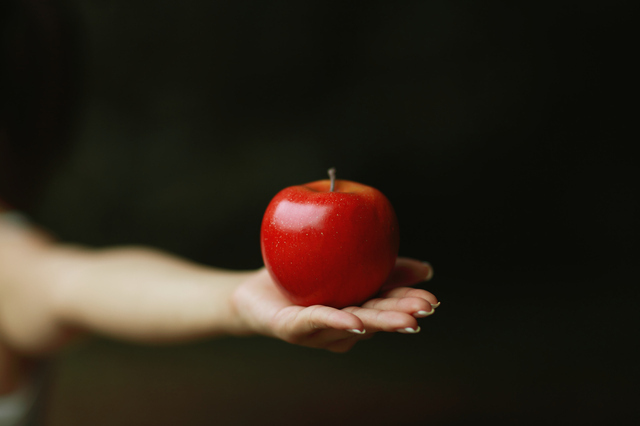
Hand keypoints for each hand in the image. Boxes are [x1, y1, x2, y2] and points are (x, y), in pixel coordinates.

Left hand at [232, 257, 437, 352]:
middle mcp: (341, 327)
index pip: (386, 306)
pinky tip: (354, 321)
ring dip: (378, 322)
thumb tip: (427, 268)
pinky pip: (315, 321)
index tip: (433, 300)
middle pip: (374, 321)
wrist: (252, 291)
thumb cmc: (299, 275)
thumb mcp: (344, 264)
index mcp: (355, 310)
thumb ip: (379, 264)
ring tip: (403, 319)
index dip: (410, 305)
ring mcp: (318, 332)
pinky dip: (335, 321)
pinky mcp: (293, 330)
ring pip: (352, 325)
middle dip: (401, 316)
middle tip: (425, 310)